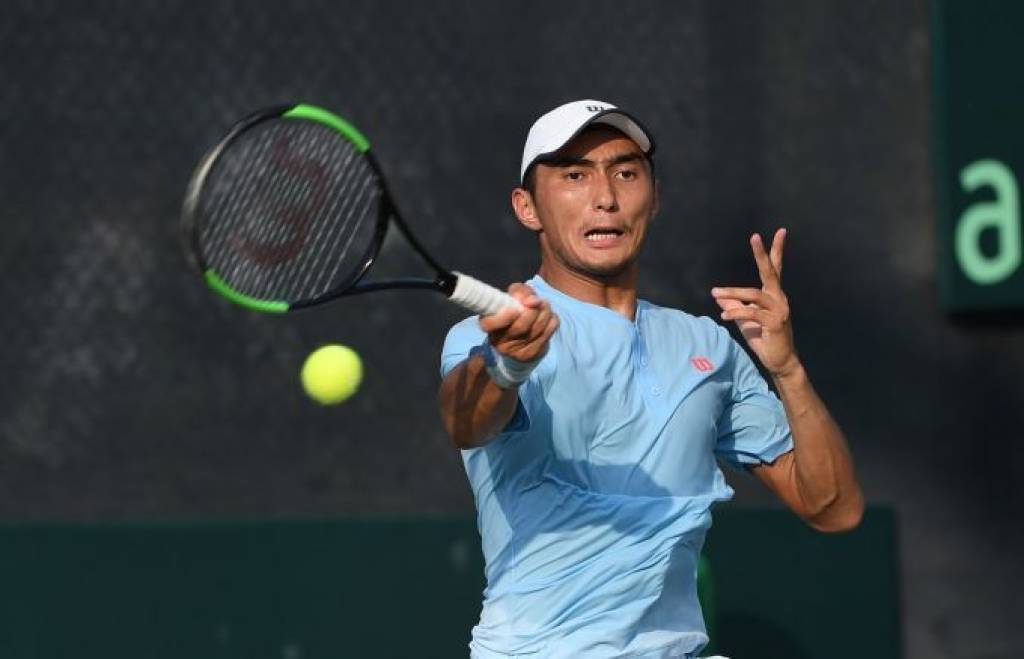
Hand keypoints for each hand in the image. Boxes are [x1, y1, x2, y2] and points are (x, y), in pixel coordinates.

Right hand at [479, 283, 558, 362]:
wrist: (523, 335)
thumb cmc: (514, 310)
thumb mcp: (513, 296)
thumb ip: (520, 292)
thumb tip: (532, 300)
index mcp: (489, 326)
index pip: (489, 325)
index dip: (504, 317)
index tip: (514, 309)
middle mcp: (500, 342)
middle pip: (520, 327)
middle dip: (533, 310)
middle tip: (538, 301)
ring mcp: (516, 352)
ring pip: (537, 329)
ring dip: (545, 312)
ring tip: (544, 304)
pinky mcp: (531, 354)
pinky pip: (548, 333)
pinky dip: (551, 320)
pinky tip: (548, 317)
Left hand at [711, 228, 799, 377]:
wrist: (779, 360)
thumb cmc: (764, 338)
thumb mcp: (745, 320)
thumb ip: (734, 306)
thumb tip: (718, 296)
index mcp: (774, 295)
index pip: (775, 269)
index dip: (775, 251)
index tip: (780, 232)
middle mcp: (780, 299)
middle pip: (770, 272)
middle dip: (762, 254)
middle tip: (755, 236)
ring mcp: (779, 310)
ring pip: (755, 294)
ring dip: (733, 293)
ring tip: (716, 293)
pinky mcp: (775, 323)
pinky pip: (753, 313)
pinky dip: (736, 312)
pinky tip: (724, 315)